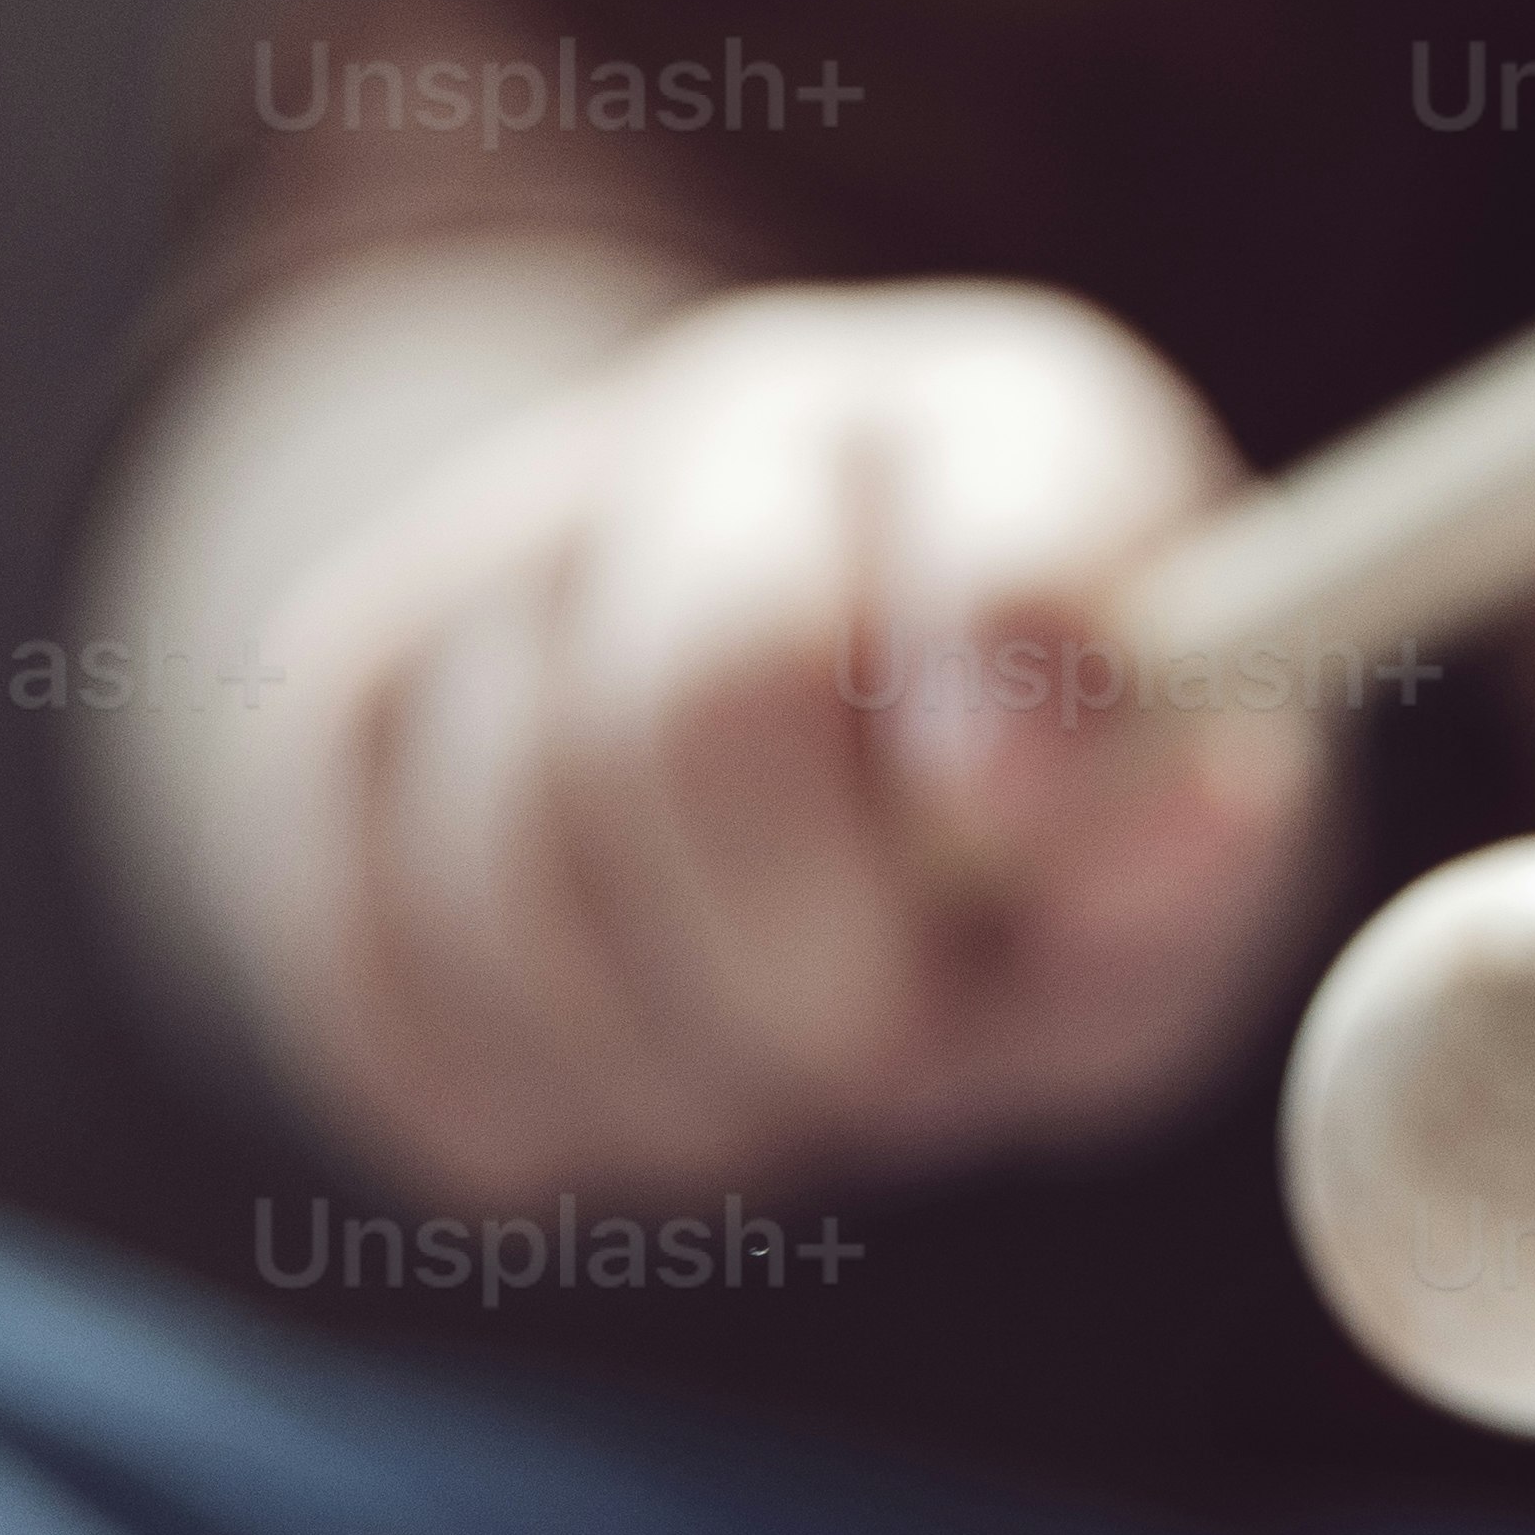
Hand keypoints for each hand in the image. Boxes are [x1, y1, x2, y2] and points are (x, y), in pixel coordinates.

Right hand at [219, 278, 1334, 1200]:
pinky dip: (490, 1087)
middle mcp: (741, 428)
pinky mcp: (342, 706)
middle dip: (797, 953)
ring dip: (646, 1057)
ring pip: (503, 847)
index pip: (1004, 516)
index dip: (1006, 679)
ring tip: (763, 1095)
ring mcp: (512, 543)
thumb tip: (1192, 819)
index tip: (1006, 838)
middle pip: (703, 691)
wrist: (791, 770)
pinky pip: (357, 936)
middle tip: (872, 1065)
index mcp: (1004, 427)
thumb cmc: (1044, 832)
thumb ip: (1180, 860)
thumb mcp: (1172, 853)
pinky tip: (612, 1106)